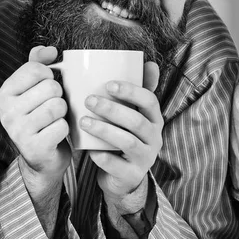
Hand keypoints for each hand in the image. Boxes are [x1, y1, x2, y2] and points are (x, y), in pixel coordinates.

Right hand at [0, 45, 69, 191]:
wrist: (42, 159)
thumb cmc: (42, 118)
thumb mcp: (34, 90)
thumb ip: (37, 65)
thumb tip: (49, 49)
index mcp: (5, 93)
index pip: (36, 69)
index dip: (50, 76)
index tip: (46, 88)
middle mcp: (6, 111)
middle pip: (51, 87)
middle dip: (60, 97)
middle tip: (53, 108)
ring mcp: (18, 131)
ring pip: (58, 106)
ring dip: (64, 113)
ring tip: (55, 120)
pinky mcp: (34, 147)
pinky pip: (62, 126)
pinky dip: (65, 130)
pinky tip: (56, 135)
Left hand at [80, 61, 162, 207]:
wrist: (124, 176)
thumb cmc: (125, 137)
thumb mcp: (134, 114)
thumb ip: (138, 91)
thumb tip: (150, 62)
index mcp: (155, 119)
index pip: (150, 101)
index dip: (131, 91)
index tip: (109, 84)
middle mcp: (155, 137)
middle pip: (137, 121)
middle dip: (112, 109)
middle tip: (88, 100)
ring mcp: (145, 157)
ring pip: (127, 142)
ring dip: (105, 130)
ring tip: (83, 121)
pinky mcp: (133, 175)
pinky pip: (118, 166)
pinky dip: (103, 157)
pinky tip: (89, 149)